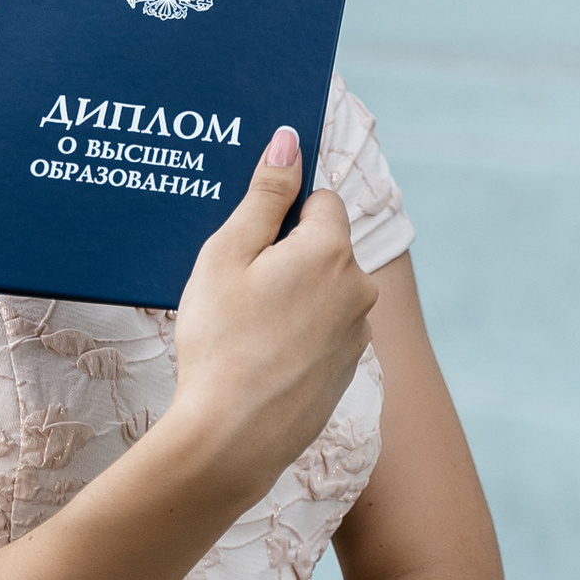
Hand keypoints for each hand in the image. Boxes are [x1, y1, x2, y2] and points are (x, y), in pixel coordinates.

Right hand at [169, 127, 379, 505]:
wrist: (232, 438)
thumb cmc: (220, 340)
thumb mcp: (228, 254)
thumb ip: (265, 194)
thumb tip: (290, 141)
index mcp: (332, 251)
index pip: (321, 201)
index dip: (281, 214)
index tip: (248, 239)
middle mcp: (359, 289)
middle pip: (323, 248)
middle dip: (285, 257)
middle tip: (235, 287)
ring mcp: (357, 336)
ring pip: (323, 293)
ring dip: (292, 297)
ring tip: (243, 327)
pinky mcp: (347, 372)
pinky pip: (322, 333)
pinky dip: (296, 336)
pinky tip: (259, 358)